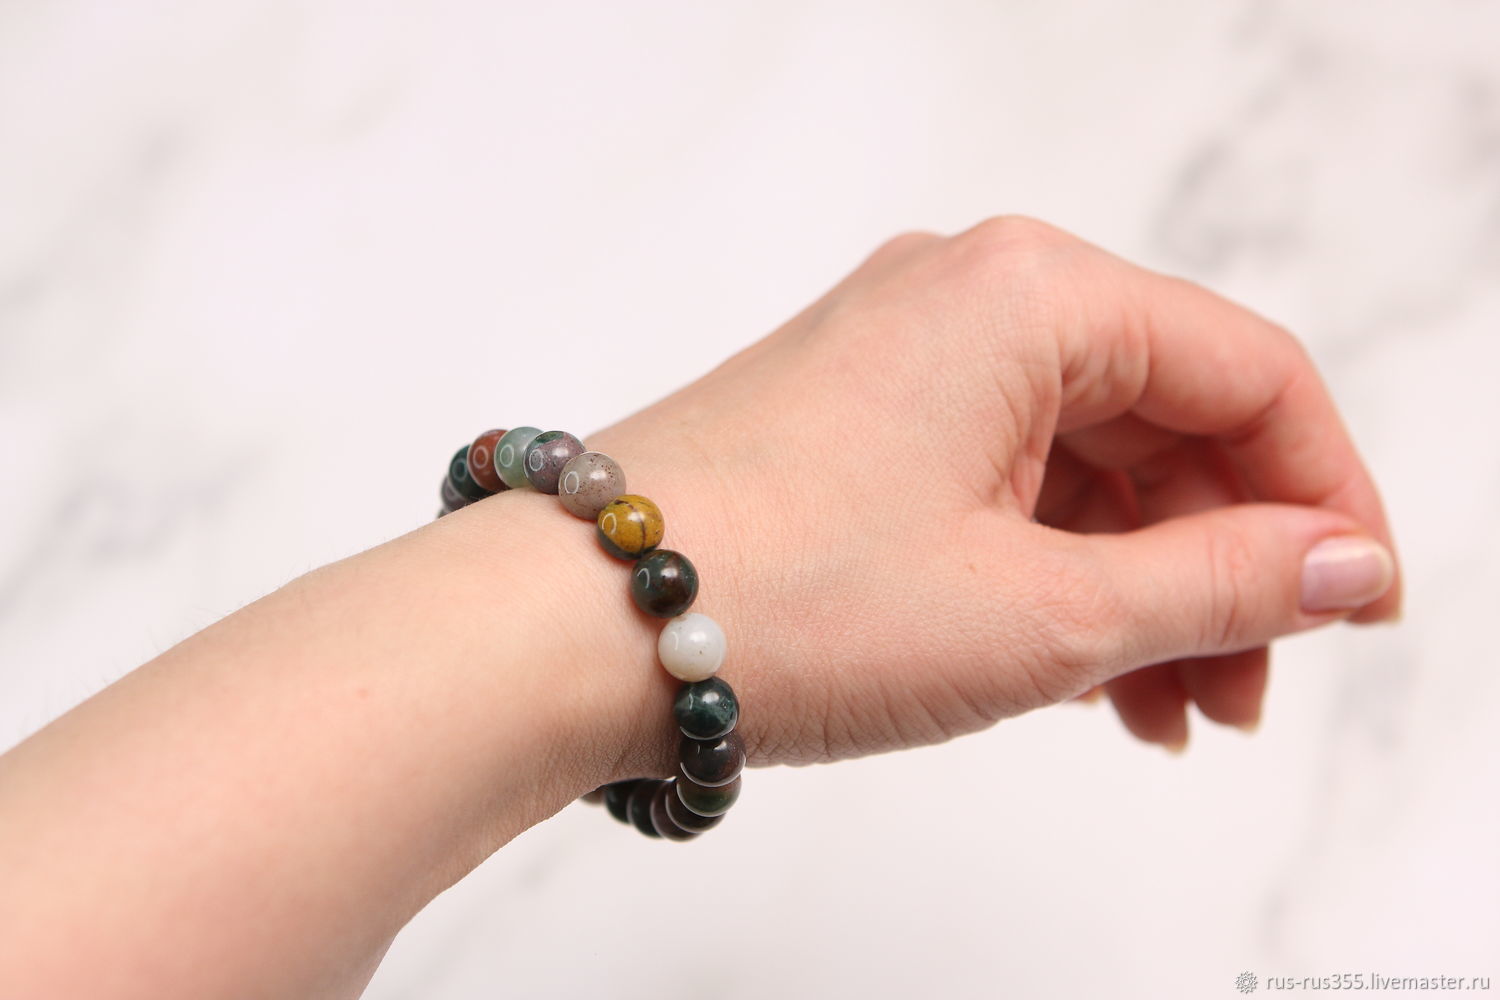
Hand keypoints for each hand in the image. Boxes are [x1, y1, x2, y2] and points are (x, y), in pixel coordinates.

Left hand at [589, 216, 1399, 768]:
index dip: (1326, 496)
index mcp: (1029, 295)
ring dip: (1141, 588)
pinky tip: (1085, 678)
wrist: (566, 626)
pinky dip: (1053, 575)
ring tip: (1171, 715)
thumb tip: (1341, 563)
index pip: (1247, 373)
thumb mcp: (1041, 611)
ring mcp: (901, 362)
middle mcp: (966, 301)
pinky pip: (999, 487)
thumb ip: (1216, 582)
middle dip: (1224, 564)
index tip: (1362, 610)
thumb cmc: (791, 597)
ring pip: (1081, 467)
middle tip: (1248, 690)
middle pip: (1165, 422)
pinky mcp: (854, 427)